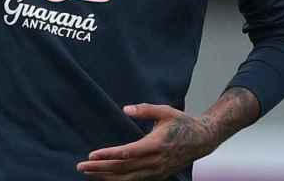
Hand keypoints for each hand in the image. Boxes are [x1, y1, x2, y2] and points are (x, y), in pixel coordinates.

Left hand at [77, 103, 218, 179]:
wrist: (202, 140)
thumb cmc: (182, 123)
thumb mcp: (165, 111)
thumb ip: (145, 110)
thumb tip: (126, 108)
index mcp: (155, 144)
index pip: (127, 153)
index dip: (108, 155)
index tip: (91, 155)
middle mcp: (155, 161)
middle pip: (123, 168)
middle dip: (101, 168)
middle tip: (81, 167)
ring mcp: (157, 171)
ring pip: (128, 178)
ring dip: (107, 177)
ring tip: (89, 173)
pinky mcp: (158, 175)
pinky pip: (136, 180)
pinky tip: (107, 178)